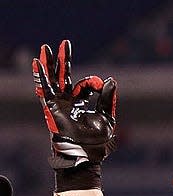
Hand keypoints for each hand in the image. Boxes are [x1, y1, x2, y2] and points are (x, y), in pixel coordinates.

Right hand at [33, 40, 116, 170]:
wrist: (87, 152)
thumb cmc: (98, 140)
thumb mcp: (107, 116)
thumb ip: (107, 98)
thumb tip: (111, 79)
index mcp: (82, 104)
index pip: (85, 86)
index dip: (93, 83)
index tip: (98, 85)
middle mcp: (68, 101)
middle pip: (65, 76)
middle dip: (64, 60)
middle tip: (65, 43)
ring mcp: (59, 103)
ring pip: (53, 79)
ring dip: (50, 63)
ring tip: (47, 47)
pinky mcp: (52, 107)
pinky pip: (44, 89)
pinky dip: (41, 75)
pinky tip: (38, 62)